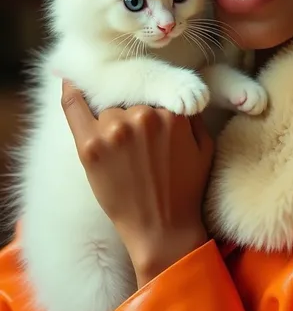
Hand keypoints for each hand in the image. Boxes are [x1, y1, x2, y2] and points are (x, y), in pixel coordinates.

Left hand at [61, 80, 213, 285]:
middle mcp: (144, 116)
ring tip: (122, 155)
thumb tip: (182, 90)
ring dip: (114, 124)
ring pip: (110, 110)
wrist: (163, 229)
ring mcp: (114, 131)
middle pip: (132, 102)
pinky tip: (70, 80)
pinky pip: (75, 107)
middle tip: (139, 149)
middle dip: (135, 117)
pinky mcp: (90, 146)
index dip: (153, 107)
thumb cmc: (186, 189)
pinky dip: (72, 91)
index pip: (157, 93)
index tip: (150, 121)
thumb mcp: (204, 146)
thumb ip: (193, 113)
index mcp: (173, 113)